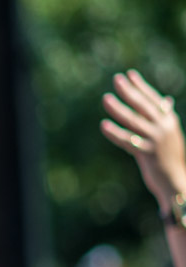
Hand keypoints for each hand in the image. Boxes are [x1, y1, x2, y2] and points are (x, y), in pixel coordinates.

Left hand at [101, 70, 185, 206]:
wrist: (174, 180)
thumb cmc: (168, 156)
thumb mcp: (170, 134)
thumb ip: (165, 117)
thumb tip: (165, 101)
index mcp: (169, 120)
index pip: (153, 99)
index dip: (141, 86)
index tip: (129, 74)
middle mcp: (163, 127)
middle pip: (143, 106)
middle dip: (129, 91)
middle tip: (116, 79)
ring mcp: (155, 140)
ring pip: (133, 121)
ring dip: (118, 109)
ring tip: (106, 98)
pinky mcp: (146, 153)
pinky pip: (128, 141)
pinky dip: (115, 133)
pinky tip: (104, 125)